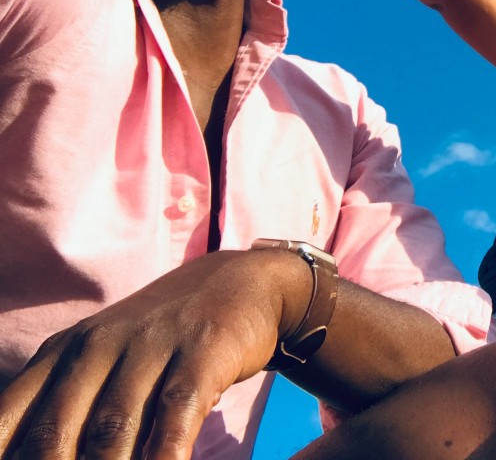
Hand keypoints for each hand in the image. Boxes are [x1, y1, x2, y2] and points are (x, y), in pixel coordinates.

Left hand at [0, 250, 308, 458]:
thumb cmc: (162, 340)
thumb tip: (39, 454)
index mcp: (60, 354)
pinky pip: (174, 416)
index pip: (6, 422)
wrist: (243, 282)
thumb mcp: (100, 361)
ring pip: (110, 433)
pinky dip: (163, 456)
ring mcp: (149, 348)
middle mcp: (96, 348)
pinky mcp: (200, 353)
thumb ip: (61, 410)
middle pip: (53, 438)